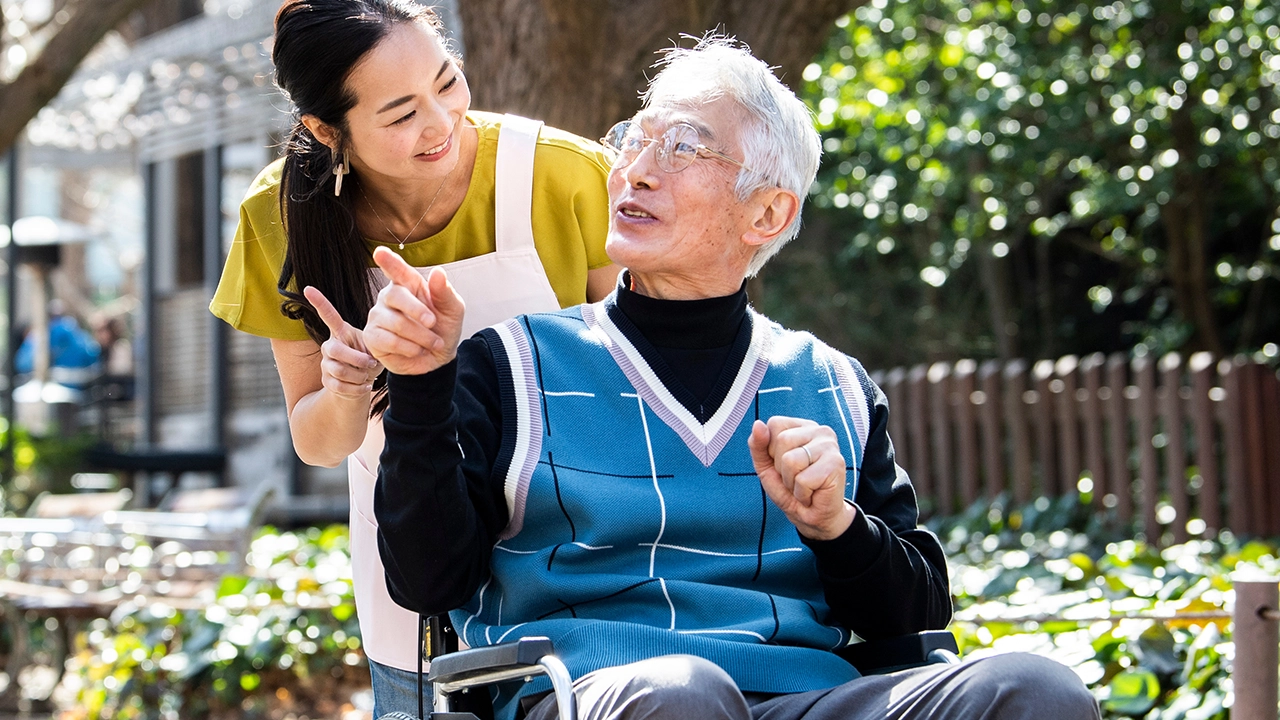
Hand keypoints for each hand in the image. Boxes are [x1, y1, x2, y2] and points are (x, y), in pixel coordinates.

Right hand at [303, 285, 382, 400]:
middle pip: (335, 350)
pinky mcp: (326, 380)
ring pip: (339, 370)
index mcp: (342, 333)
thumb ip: (378, 339)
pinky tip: (365, 386)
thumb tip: (390, 334)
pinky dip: (357, 388)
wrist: (363, 385)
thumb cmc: (371, 360)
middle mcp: (330, 345)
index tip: (307, 288)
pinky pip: (340, 385)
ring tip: (368, 375)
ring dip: (359, 375)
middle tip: (370, 363)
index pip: (328, 315)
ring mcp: (326, 363)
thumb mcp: (375, 346)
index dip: (319, 302)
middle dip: (356, 359)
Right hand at [364, 246, 466, 374]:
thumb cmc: (443, 328)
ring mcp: (378, 315)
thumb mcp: (453, 310)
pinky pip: (390, 341)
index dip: (388, 261)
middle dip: (418, 311)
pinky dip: (410, 348)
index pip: (397, 270)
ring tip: (433, 342)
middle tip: (432, 323)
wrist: (438, 358)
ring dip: (422, 336)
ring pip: (397, 323)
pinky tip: (417, 350)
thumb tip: (437, 272)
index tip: (380, 253)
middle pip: (396, 295)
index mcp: (409, 284)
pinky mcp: (372, 336)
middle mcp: (389, 296)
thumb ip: (445, 292)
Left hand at [748, 417, 854, 540]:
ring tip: (803, 486)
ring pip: (791, 460)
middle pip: (782, 440)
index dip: (771, 449)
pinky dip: (802, 493)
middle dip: (781, 467)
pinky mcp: (836, 464)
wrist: (814, 518)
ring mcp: (830, 446)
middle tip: (795, 478)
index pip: (775, 424)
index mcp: (803, 427)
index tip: (784, 464)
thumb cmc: (791, 490)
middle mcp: (820, 431)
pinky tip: (812, 493)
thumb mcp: (766, 466)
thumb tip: (757, 425)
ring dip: (791, 482)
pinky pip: (803, 479)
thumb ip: (758, 445)